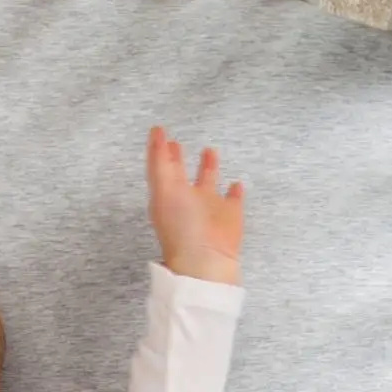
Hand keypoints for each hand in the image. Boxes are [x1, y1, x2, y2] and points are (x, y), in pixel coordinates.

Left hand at [146, 127, 243, 284]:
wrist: (206, 260)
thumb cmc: (181, 226)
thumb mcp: (163, 190)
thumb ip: (159, 161)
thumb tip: (155, 132)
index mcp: (167, 195)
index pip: (161, 169)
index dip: (159, 151)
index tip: (159, 131)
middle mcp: (187, 200)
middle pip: (181, 176)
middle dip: (178, 159)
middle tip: (177, 143)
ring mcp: (209, 208)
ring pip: (208, 183)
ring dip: (209, 168)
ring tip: (209, 150)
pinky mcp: (230, 215)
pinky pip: (233, 200)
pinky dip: (235, 192)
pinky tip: (236, 184)